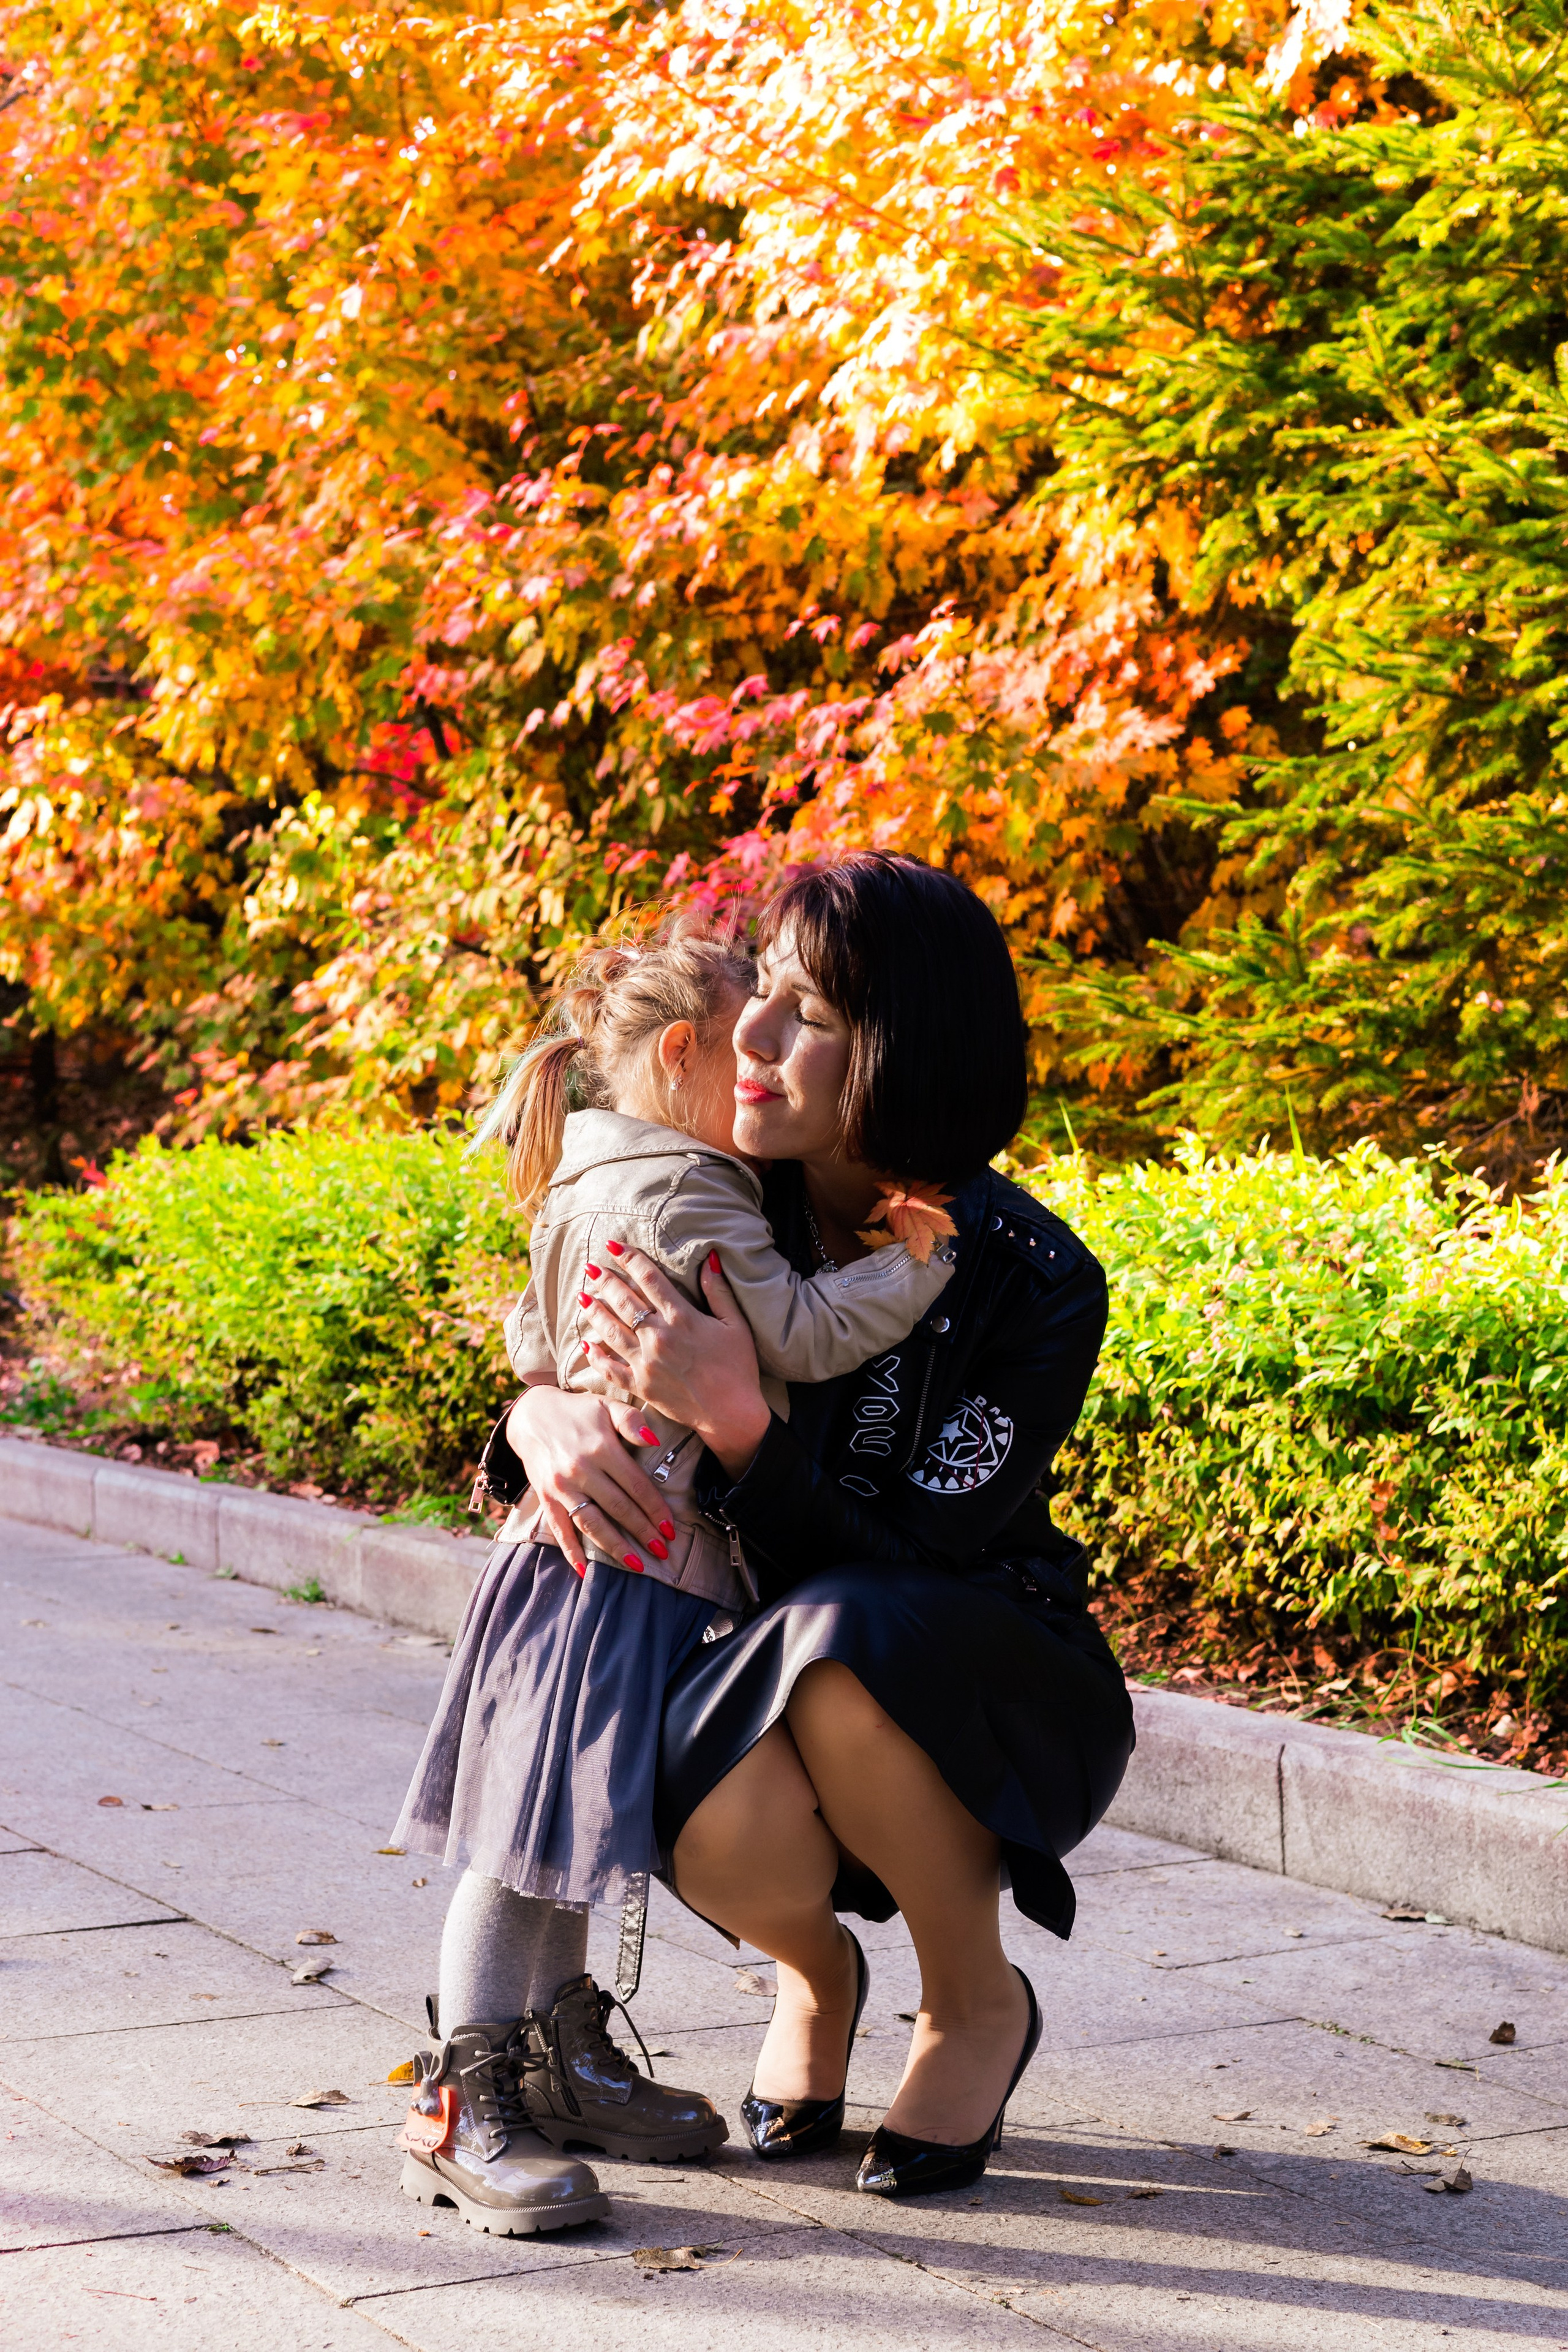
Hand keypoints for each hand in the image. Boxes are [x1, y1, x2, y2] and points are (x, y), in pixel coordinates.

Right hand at [505, 1387, 674, 1575]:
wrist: (531, 1416)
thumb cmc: (578, 1412)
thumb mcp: (606, 1406)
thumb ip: (632, 1422)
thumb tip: (655, 1440)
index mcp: (601, 1449)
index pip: (636, 1485)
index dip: (655, 1508)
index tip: (671, 1528)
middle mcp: (581, 1471)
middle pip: (618, 1508)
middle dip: (643, 1532)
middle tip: (662, 1551)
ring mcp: (561, 1488)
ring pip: (592, 1524)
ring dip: (616, 1547)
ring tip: (637, 1564)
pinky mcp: (546, 1498)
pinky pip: (559, 1530)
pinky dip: (571, 1552)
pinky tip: (584, 1572)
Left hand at [582, 1245, 771, 1479]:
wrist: (731, 1413)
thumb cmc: (738, 1367)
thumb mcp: (735, 1325)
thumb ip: (719, 1291)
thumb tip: (710, 1258)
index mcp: (682, 1318)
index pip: (649, 1279)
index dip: (630, 1259)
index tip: (614, 1246)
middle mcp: (659, 1338)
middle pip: (624, 1301)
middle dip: (605, 1281)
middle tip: (590, 1267)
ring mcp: (646, 1364)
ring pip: (611, 1331)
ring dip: (595, 1312)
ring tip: (582, 1296)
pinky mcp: (640, 1387)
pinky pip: (611, 1368)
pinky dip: (596, 1356)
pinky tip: (586, 1344)